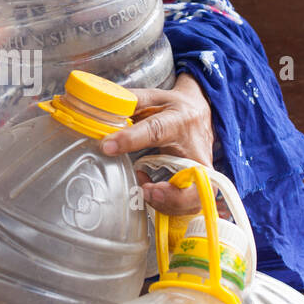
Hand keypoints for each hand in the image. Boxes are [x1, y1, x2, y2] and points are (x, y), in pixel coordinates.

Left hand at [100, 73, 216, 215]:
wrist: (202, 110)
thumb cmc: (175, 107)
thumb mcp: (154, 97)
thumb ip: (129, 102)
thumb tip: (100, 107)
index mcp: (178, 121)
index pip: (155, 131)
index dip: (131, 139)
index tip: (108, 146)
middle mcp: (195, 148)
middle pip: (194, 179)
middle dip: (173, 195)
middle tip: (147, 190)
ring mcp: (203, 170)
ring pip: (195, 199)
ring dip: (168, 204)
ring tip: (145, 189)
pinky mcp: (203, 184)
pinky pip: (190, 204)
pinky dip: (170, 206)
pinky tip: (153, 192)